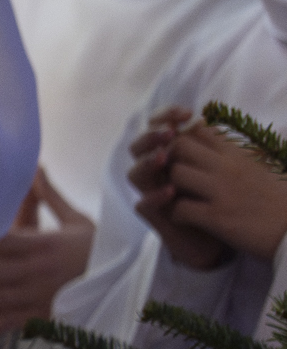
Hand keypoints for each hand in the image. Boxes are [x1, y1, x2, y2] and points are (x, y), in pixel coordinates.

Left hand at [0, 168, 93, 336]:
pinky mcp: (44, 316)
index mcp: (44, 246)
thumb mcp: (78, 220)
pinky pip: (10, 322)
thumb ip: (51, 196)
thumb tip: (36, 167)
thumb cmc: (101, 249)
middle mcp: (37, 273)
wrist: (130, 282)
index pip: (2, 243)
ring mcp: (39, 297)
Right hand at [129, 108, 229, 268]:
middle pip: (138, 146)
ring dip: (147, 163)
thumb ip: (205, 144)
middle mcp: (155, 171)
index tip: (186, 112)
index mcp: (169, 153)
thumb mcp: (214, 164)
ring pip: (134, 174)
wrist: (214, 236)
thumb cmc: (215, 197)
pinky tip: (171, 190)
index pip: (157, 126)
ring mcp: (150, 192)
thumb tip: (205, 120)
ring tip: (164, 157)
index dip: (165, 115)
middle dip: (151, 136)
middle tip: (169, 133)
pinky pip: (143, 204)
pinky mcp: (153, 215)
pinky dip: (155, 196)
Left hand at [145, 119, 286, 266]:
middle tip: (172, 177)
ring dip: (169, 187)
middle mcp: (228, 167)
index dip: (183, 140)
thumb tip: (220, 139)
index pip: (200, 130)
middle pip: (180, 145)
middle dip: (170, 160)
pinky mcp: (218, 217)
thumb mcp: (261, 167)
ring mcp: (222, 191)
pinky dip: (177, 215)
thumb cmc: (278, 200)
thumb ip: (238, 154)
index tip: (182, 157)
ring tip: (178, 198)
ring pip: (176, 174)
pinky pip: (180, 209)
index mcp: (238, 154)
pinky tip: (185, 219)